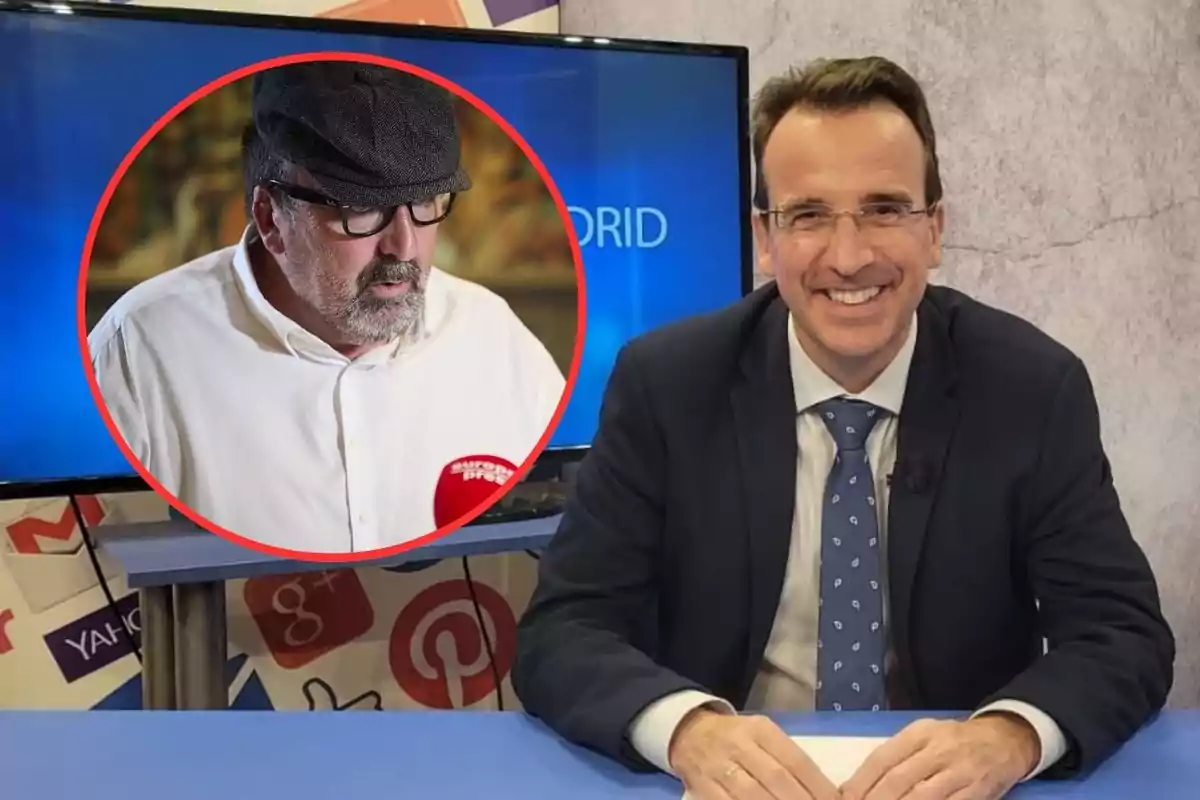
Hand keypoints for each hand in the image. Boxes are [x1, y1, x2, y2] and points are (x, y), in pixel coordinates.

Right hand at [669, 708, 840, 799]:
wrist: (689, 733)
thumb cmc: (736, 737)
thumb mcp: (761, 734)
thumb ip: (787, 757)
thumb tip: (822, 791)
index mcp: (760, 729)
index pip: (795, 759)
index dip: (817, 785)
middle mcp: (739, 745)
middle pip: (777, 778)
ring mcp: (719, 766)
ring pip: (752, 795)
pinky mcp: (703, 786)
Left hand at [840, 714, 1040, 799]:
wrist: (1004, 739)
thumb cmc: (954, 740)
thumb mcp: (924, 736)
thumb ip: (897, 756)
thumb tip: (860, 783)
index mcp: (918, 734)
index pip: (882, 758)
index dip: (861, 782)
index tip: (846, 798)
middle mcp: (937, 750)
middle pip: (897, 779)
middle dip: (875, 799)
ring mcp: (958, 772)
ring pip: (921, 796)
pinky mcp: (976, 791)